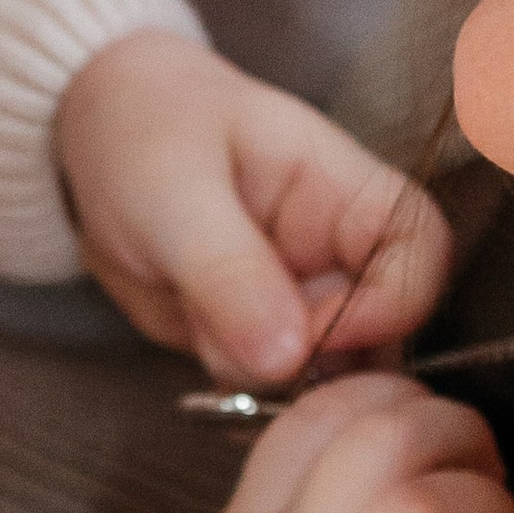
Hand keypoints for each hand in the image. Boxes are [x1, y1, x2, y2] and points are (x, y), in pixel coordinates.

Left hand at [56, 31, 450, 383]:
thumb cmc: (147, 129)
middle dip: (311, 357)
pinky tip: (192, 335)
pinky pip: (266, 383)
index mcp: (345, 189)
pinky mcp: (256, 335)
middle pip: (380, 333)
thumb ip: (231, 272)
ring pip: (320, 372)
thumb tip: (288, 359)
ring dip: (261, 373)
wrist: (92, 132)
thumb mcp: (176, 192)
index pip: (421, 253)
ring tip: (198, 320)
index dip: (389, 307)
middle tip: (234, 341)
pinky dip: (233, 382)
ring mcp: (298, 299)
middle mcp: (337, 251)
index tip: (313, 337)